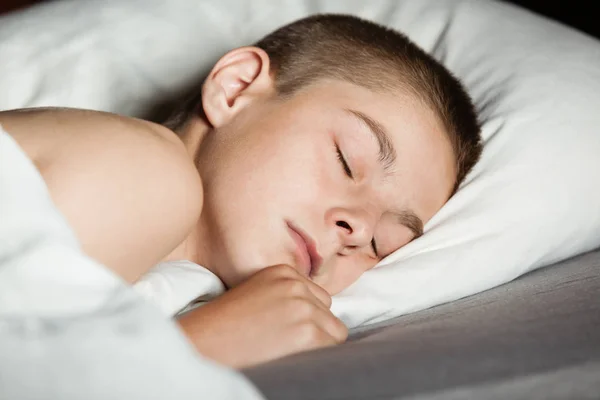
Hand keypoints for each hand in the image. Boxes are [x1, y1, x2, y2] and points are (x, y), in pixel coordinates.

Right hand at [176, 264, 347, 367]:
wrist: (202, 344)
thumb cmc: (222, 328)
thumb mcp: (256, 295)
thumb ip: (284, 297)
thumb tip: (314, 316)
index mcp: (282, 272)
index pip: (317, 296)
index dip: (307, 318)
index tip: (289, 331)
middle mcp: (296, 284)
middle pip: (328, 311)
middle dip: (316, 329)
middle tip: (288, 345)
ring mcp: (303, 307)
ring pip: (335, 331)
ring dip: (318, 345)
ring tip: (288, 353)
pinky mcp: (308, 333)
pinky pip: (332, 348)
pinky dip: (317, 358)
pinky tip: (293, 360)